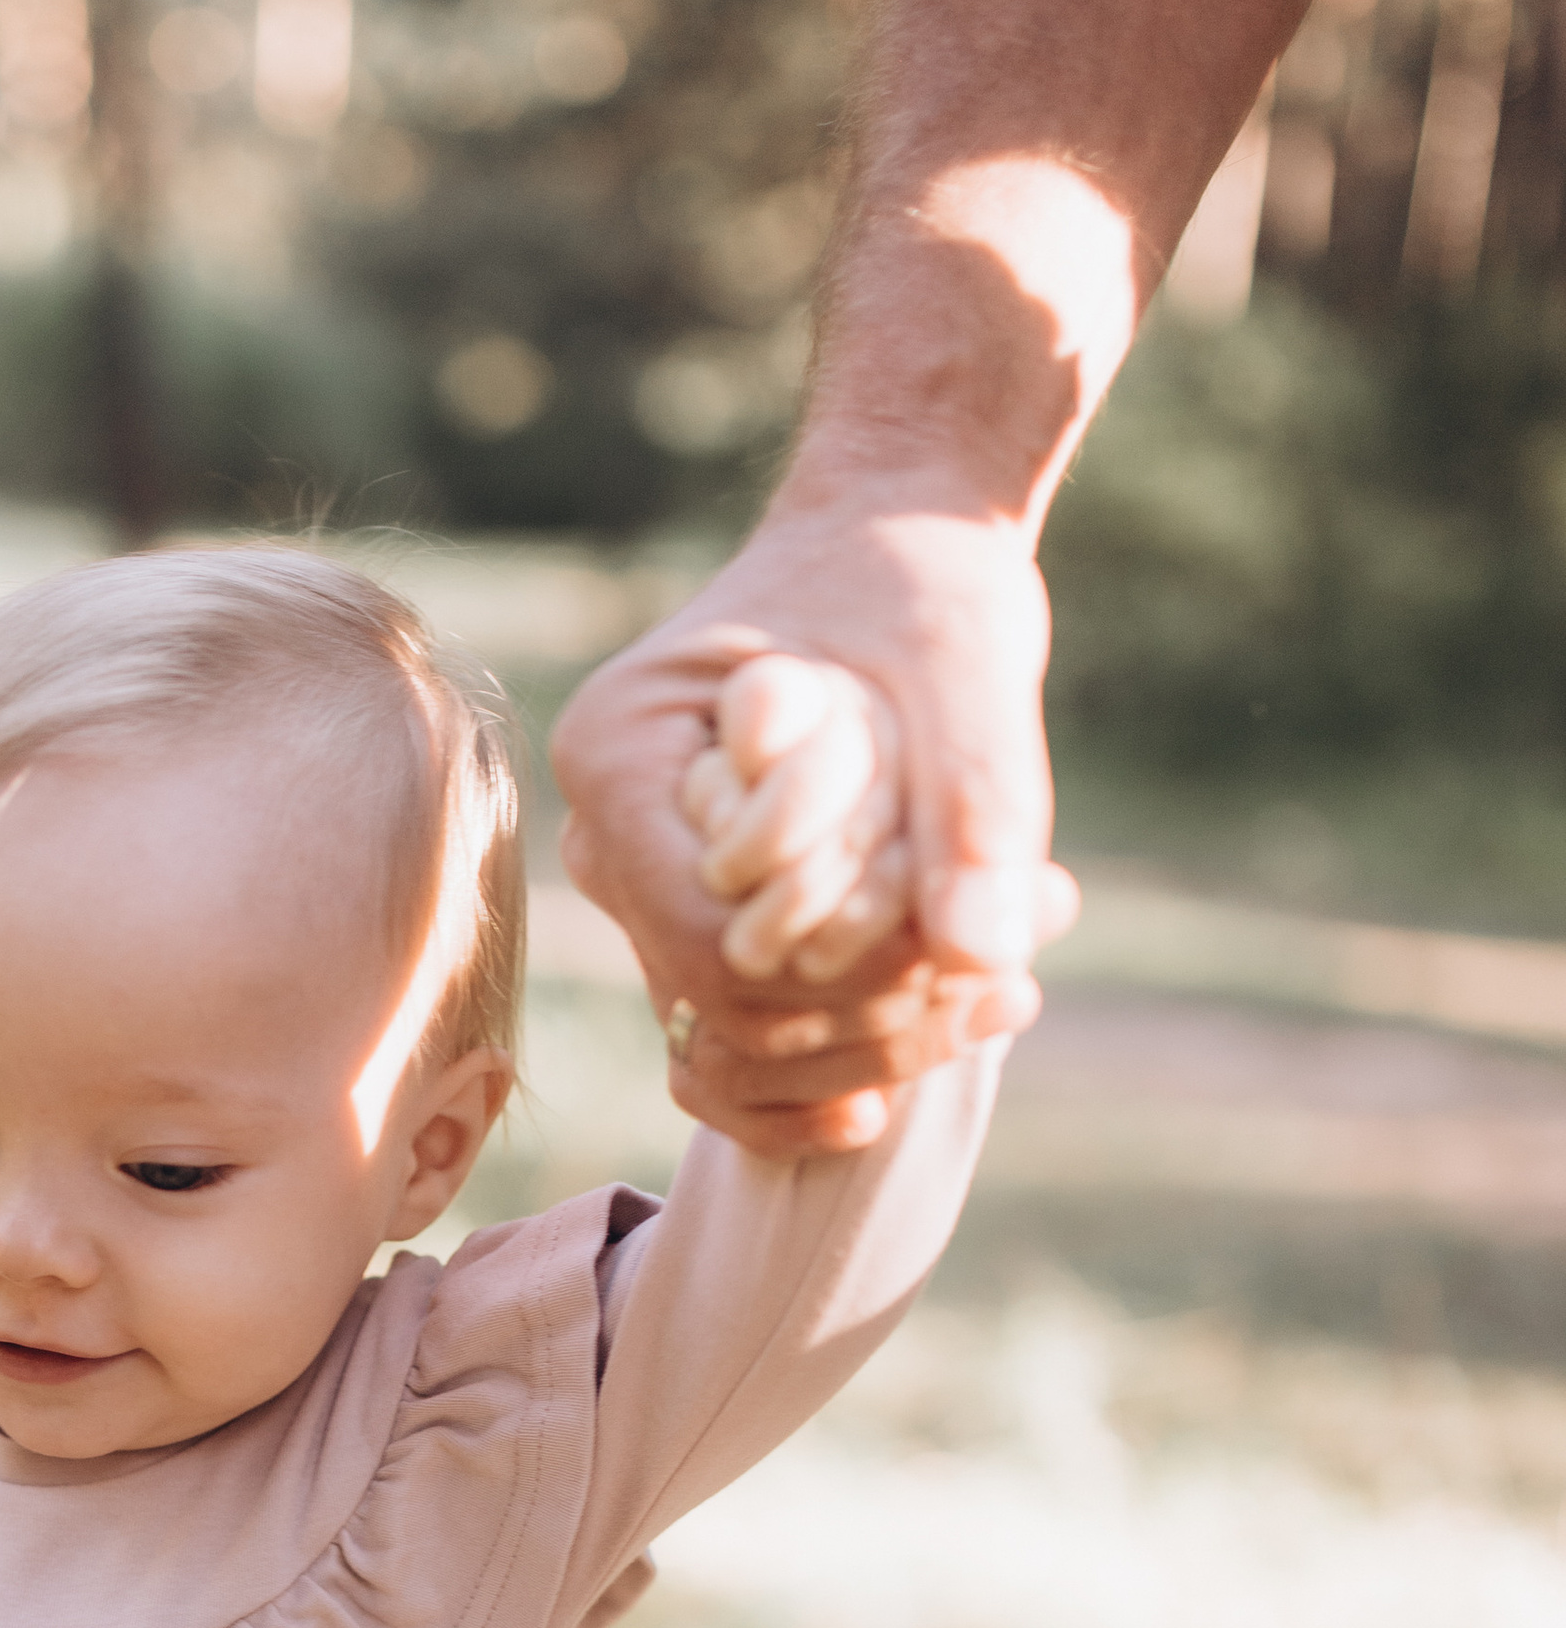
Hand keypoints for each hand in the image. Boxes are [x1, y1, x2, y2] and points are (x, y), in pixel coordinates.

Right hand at [551, 496, 1077, 1151]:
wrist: (892, 554)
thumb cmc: (915, 580)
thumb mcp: (965, 666)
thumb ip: (975, 807)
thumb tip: (988, 956)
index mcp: (618, 756)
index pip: (710, 942)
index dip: (847, 977)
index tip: (973, 950)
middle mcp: (610, 841)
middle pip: (724, 1010)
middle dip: (879, 1015)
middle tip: (1018, 973)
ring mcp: (645, 897)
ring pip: (740, 1048)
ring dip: (882, 1045)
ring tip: (1012, 983)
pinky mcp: (698, 934)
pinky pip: (736, 1061)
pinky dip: (841, 1073)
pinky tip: (943, 1037)